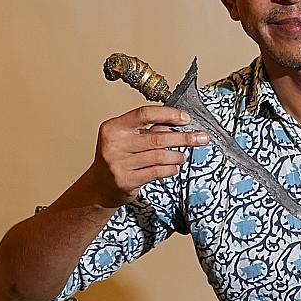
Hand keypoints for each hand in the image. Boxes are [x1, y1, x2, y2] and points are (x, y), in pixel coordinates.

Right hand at [84, 105, 208, 207]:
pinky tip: (174, 167)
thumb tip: (176, 123)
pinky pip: (157, 172)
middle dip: (183, 137)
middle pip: (157, 137)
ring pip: (159, 156)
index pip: (144, 114)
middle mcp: (114, 144)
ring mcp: (118, 164)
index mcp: (113, 128)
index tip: (185, 118)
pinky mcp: (126, 180)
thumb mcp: (126, 139)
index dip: (167, 114)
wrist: (99, 187)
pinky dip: (170, 169)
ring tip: (182, 156)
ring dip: (177, 156)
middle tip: (201, 137)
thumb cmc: (117, 158)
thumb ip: (148, 130)